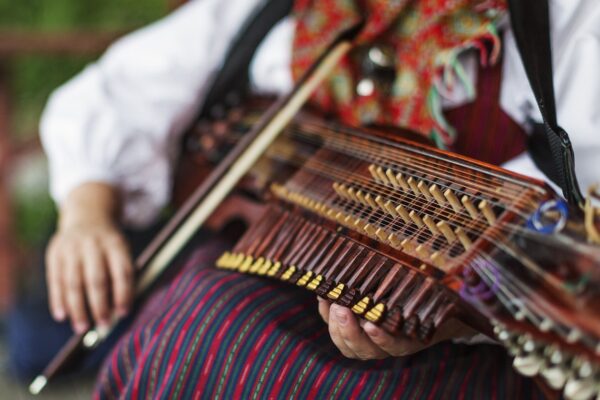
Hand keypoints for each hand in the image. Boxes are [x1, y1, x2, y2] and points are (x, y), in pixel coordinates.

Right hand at [45, 183, 133, 332]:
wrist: (87, 215)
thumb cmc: (110, 244)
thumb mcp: (122, 251)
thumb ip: (122, 276)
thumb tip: (120, 313)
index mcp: (116, 244)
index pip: (122, 272)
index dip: (124, 294)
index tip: (124, 314)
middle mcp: (93, 244)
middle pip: (96, 279)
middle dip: (100, 305)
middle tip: (103, 325)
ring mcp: (72, 248)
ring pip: (74, 282)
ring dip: (77, 308)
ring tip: (82, 328)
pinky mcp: (55, 253)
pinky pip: (55, 280)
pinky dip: (58, 300)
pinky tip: (62, 316)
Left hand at [317, 297, 474, 359]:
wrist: (427, 308)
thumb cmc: (430, 296)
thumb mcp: (433, 289)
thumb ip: (433, 283)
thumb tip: (444, 257)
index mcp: (411, 338)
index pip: (396, 346)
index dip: (383, 340)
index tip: (372, 325)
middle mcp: (388, 344)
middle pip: (364, 350)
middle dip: (349, 330)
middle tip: (341, 308)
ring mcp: (369, 341)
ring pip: (348, 345)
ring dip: (336, 326)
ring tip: (331, 303)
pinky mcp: (355, 330)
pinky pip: (338, 332)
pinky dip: (327, 315)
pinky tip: (324, 296)